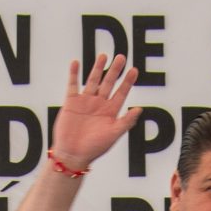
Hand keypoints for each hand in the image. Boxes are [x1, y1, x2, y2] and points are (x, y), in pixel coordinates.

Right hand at [50, 53, 142, 169]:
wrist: (72, 154)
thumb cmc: (94, 148)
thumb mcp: (113, 135)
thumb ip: (126, 122)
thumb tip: (139, 109)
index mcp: (110, 112)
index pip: (121, 93)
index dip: (127, 81)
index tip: (134, 70)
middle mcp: (98, 104)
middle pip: (108, 83)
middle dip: (115, 70)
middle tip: (121, 57)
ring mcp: (85, 102)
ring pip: (92, 81)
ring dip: (97, 68)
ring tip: (103, 56)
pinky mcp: (71, 103)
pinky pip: (72, 85)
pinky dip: (74, 74)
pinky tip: (76, 63)